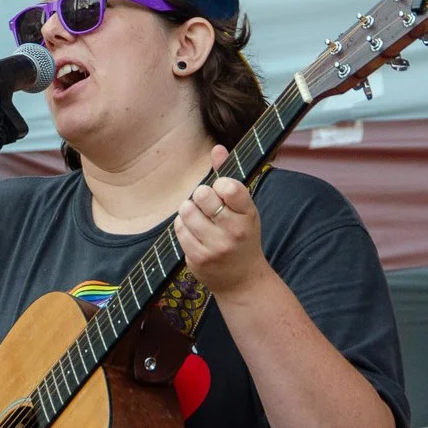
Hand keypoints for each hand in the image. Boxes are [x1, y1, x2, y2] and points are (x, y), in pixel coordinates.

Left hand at [173, 145, 272, 298]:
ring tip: (199, 217)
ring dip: (189, 210)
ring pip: (186, 210)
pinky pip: (179, 229)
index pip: (229, 187)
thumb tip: (217, 147)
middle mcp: (234, 231)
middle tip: (206, 204)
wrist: (241, 279)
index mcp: (248, 215)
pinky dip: (183, 226)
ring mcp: (215, 246)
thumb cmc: (241, 236)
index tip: (222, 191)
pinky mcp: (198, 258)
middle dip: (201, 195)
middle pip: (202, 194)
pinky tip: (194, 232)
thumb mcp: (243, 208)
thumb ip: (229, 176)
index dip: (220, 184)